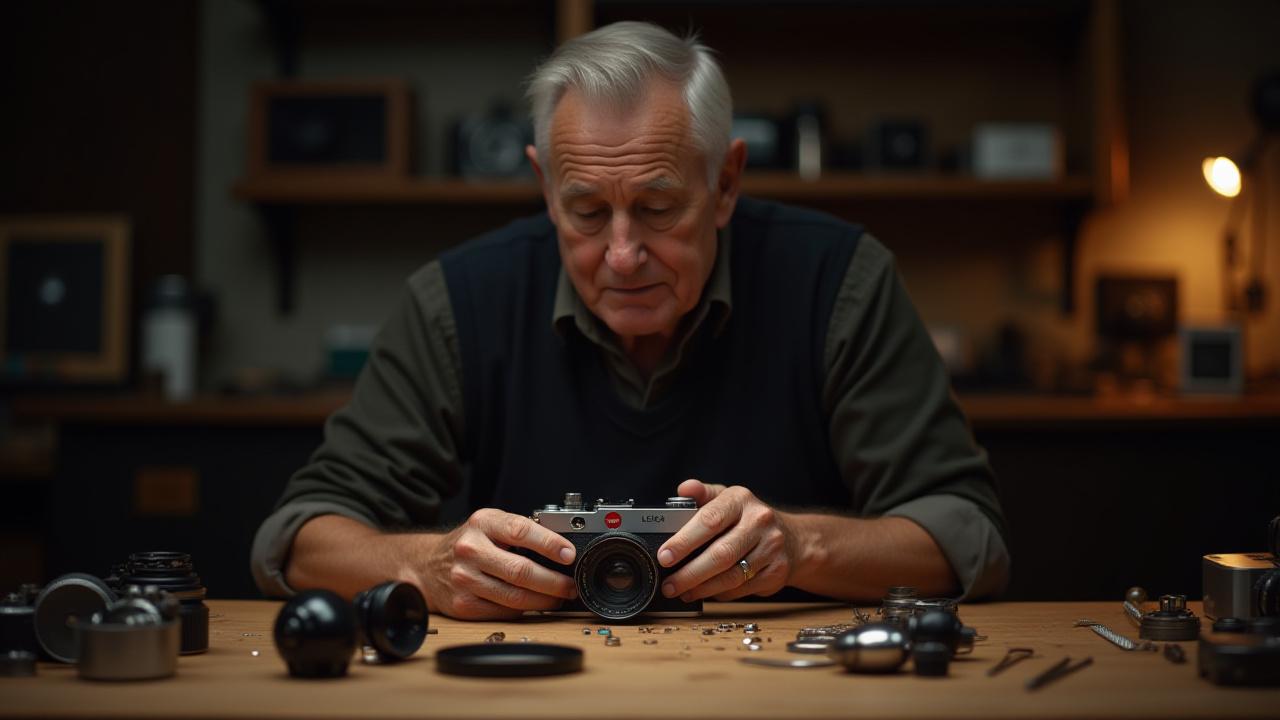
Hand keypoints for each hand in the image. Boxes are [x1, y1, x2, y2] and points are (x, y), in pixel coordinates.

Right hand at [422, 508, 577, 619]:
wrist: (426, 565)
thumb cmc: (468, 543)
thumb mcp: (489, 524)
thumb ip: (520, 530)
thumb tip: (561, 549)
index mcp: (482, 523)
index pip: (521, 531)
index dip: (549, 543)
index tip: (569, 555)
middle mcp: (470, 549)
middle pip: (520, 571)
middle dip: (553, 581)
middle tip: (569, 585)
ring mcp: (465, 579)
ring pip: (515, 597)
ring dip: (544, 600)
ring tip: (558, 597)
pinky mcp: (463, 605)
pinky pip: (504, 611)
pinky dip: (524, 610)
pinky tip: (534, 604)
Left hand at [655, 479, 800, 602]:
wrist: (794, 539)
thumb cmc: (749, 518)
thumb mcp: (727, 499)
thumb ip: (702, 494)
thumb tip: (684, 488)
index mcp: (741, 500)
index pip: (710, 520)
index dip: (684, 541)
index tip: (664, 556)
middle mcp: (760, 521)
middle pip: (720, 554)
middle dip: (689, 573)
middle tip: (668, 584)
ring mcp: (771, 548)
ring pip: (731, 576)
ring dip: (702, 588)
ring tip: (681, 592)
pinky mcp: (777, 572)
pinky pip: (742, 589)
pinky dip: (720, 594)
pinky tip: (705, 593)